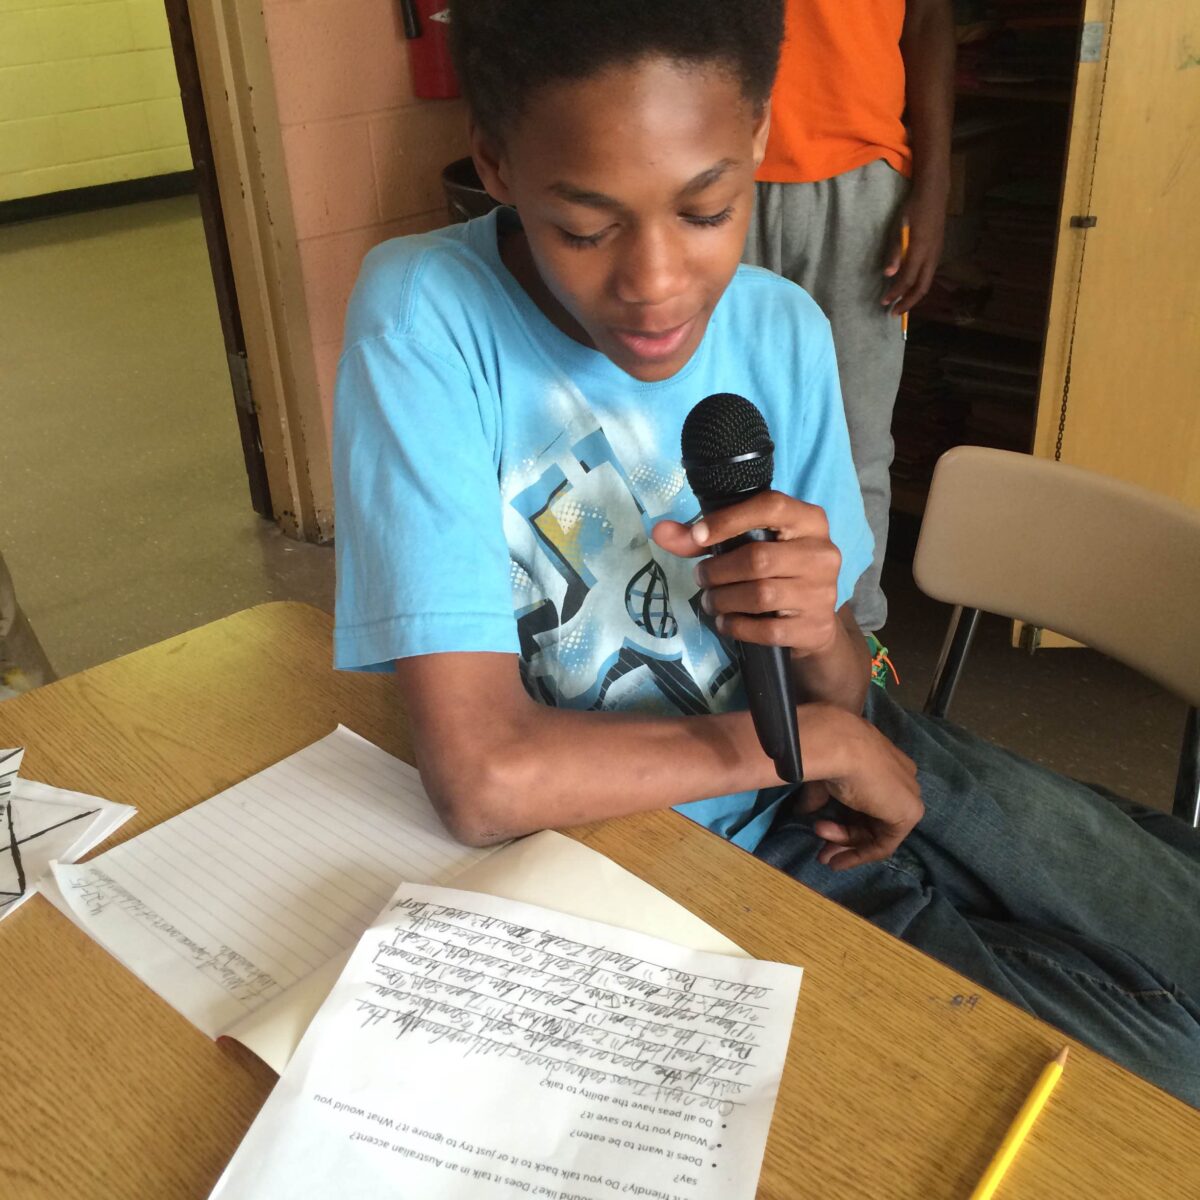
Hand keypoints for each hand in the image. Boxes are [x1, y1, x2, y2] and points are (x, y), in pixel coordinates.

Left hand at [652, 491, 840, 657]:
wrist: (812, 621)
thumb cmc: (775, 571)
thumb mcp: (747, 545)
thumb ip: (703, 537)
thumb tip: (660, 532)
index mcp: (809, 520)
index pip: (771, 506)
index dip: (729, 520)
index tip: (698, 536)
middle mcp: (822, 552)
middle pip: (758, 558)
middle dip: (717, 571)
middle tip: (701, 578)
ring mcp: (822, 591)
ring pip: (760, 595)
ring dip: (722, 600)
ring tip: (710, 600)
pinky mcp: (815, 626)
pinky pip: (767, 630)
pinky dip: (737, 626)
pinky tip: (726, 621)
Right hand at [805, 706, 922, 869]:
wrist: (838, 746)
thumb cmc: (829, 756)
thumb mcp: (823, 781)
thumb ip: (819, 797)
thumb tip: (806, 810)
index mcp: (884, 765)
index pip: (865, 801)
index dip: (842, 820)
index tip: (819, 831)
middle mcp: (900, 779)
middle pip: (871, 818)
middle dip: (844, 838)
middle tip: (822, 854)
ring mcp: (907, 796)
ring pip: (875, 831)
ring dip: (846, 845)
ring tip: (823, 853)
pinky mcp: (909, 813)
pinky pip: (885, 842)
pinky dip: (861, 855)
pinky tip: (839, 861)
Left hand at [881, 175, 948, 315]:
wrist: (934, 193)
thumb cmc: (913, 208)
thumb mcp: (899, 227)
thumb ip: (895, 251)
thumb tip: (888, 273)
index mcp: (920, 251)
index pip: (906, 280)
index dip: (895, 294)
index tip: (884, 302)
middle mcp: (932, 256)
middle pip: (921, 288)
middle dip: (908, 303)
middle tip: (894, 313)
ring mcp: (937, 253)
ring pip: (927, 282)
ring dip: (914, 295)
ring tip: (901, 303)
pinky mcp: (937, 251)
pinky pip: (929, 274)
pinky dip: (919, 285)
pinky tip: (910, 285)